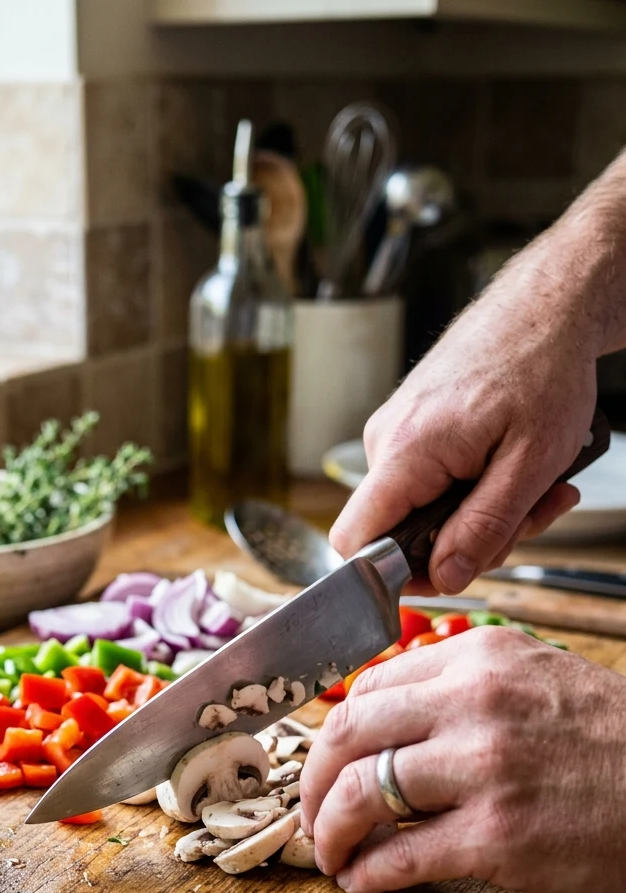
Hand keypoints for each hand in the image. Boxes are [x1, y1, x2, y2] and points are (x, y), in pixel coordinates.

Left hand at [300, 626, 625, 892]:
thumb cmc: (613, 741)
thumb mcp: (538, 679)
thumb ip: (462, 685)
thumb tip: (386, 716)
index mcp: (480, 655)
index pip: (368, 685)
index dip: (333, 730)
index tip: (326, 761)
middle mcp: (474, 701)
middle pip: (348, 732)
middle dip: (313, 780)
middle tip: (310, 811)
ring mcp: (483, 768)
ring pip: (360, 793)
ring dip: (329, 831)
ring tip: (330, 852)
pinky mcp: (498, 837)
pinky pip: (401, 856)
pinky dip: (367, 872)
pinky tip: (361, 882)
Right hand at [329, 244, 598, 594]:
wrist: (546, 306)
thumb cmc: (544, 367)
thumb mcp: (531, 463)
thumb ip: (485, 527)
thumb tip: (446, 576)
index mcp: (406, 451)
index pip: (355, 542)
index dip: (394, 572)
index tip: (450, 569)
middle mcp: (386, 441)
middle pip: (398, 533)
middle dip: (465, 542)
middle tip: (526, 519)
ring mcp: (396, 432)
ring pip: (420, 509)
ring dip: (479, 514)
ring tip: (536, 487)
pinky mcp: (412, 427)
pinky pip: (429, 482)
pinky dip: (472, 488)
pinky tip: (511, 470)